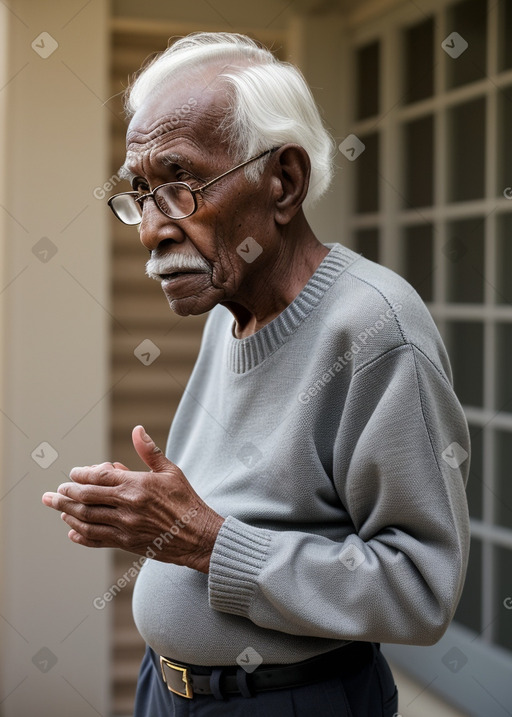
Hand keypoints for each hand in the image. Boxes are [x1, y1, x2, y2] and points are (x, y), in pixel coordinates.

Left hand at [41, 426, 224, 572]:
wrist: (198, 536)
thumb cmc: (186, 501)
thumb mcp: (171, 471)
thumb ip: (149, 452)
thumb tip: (136, 429)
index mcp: (137, 485)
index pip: (98, 478)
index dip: (81, 476)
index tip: (72, 474)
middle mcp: (127, 506)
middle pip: (86, 499)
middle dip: (65, 495)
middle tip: (53, 493)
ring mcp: (125, 527)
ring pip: (87, 519)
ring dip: (67, 514)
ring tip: (56, 509)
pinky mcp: (127, 544)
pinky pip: (97, 540)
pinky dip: (81, 536)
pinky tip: (72, 532)